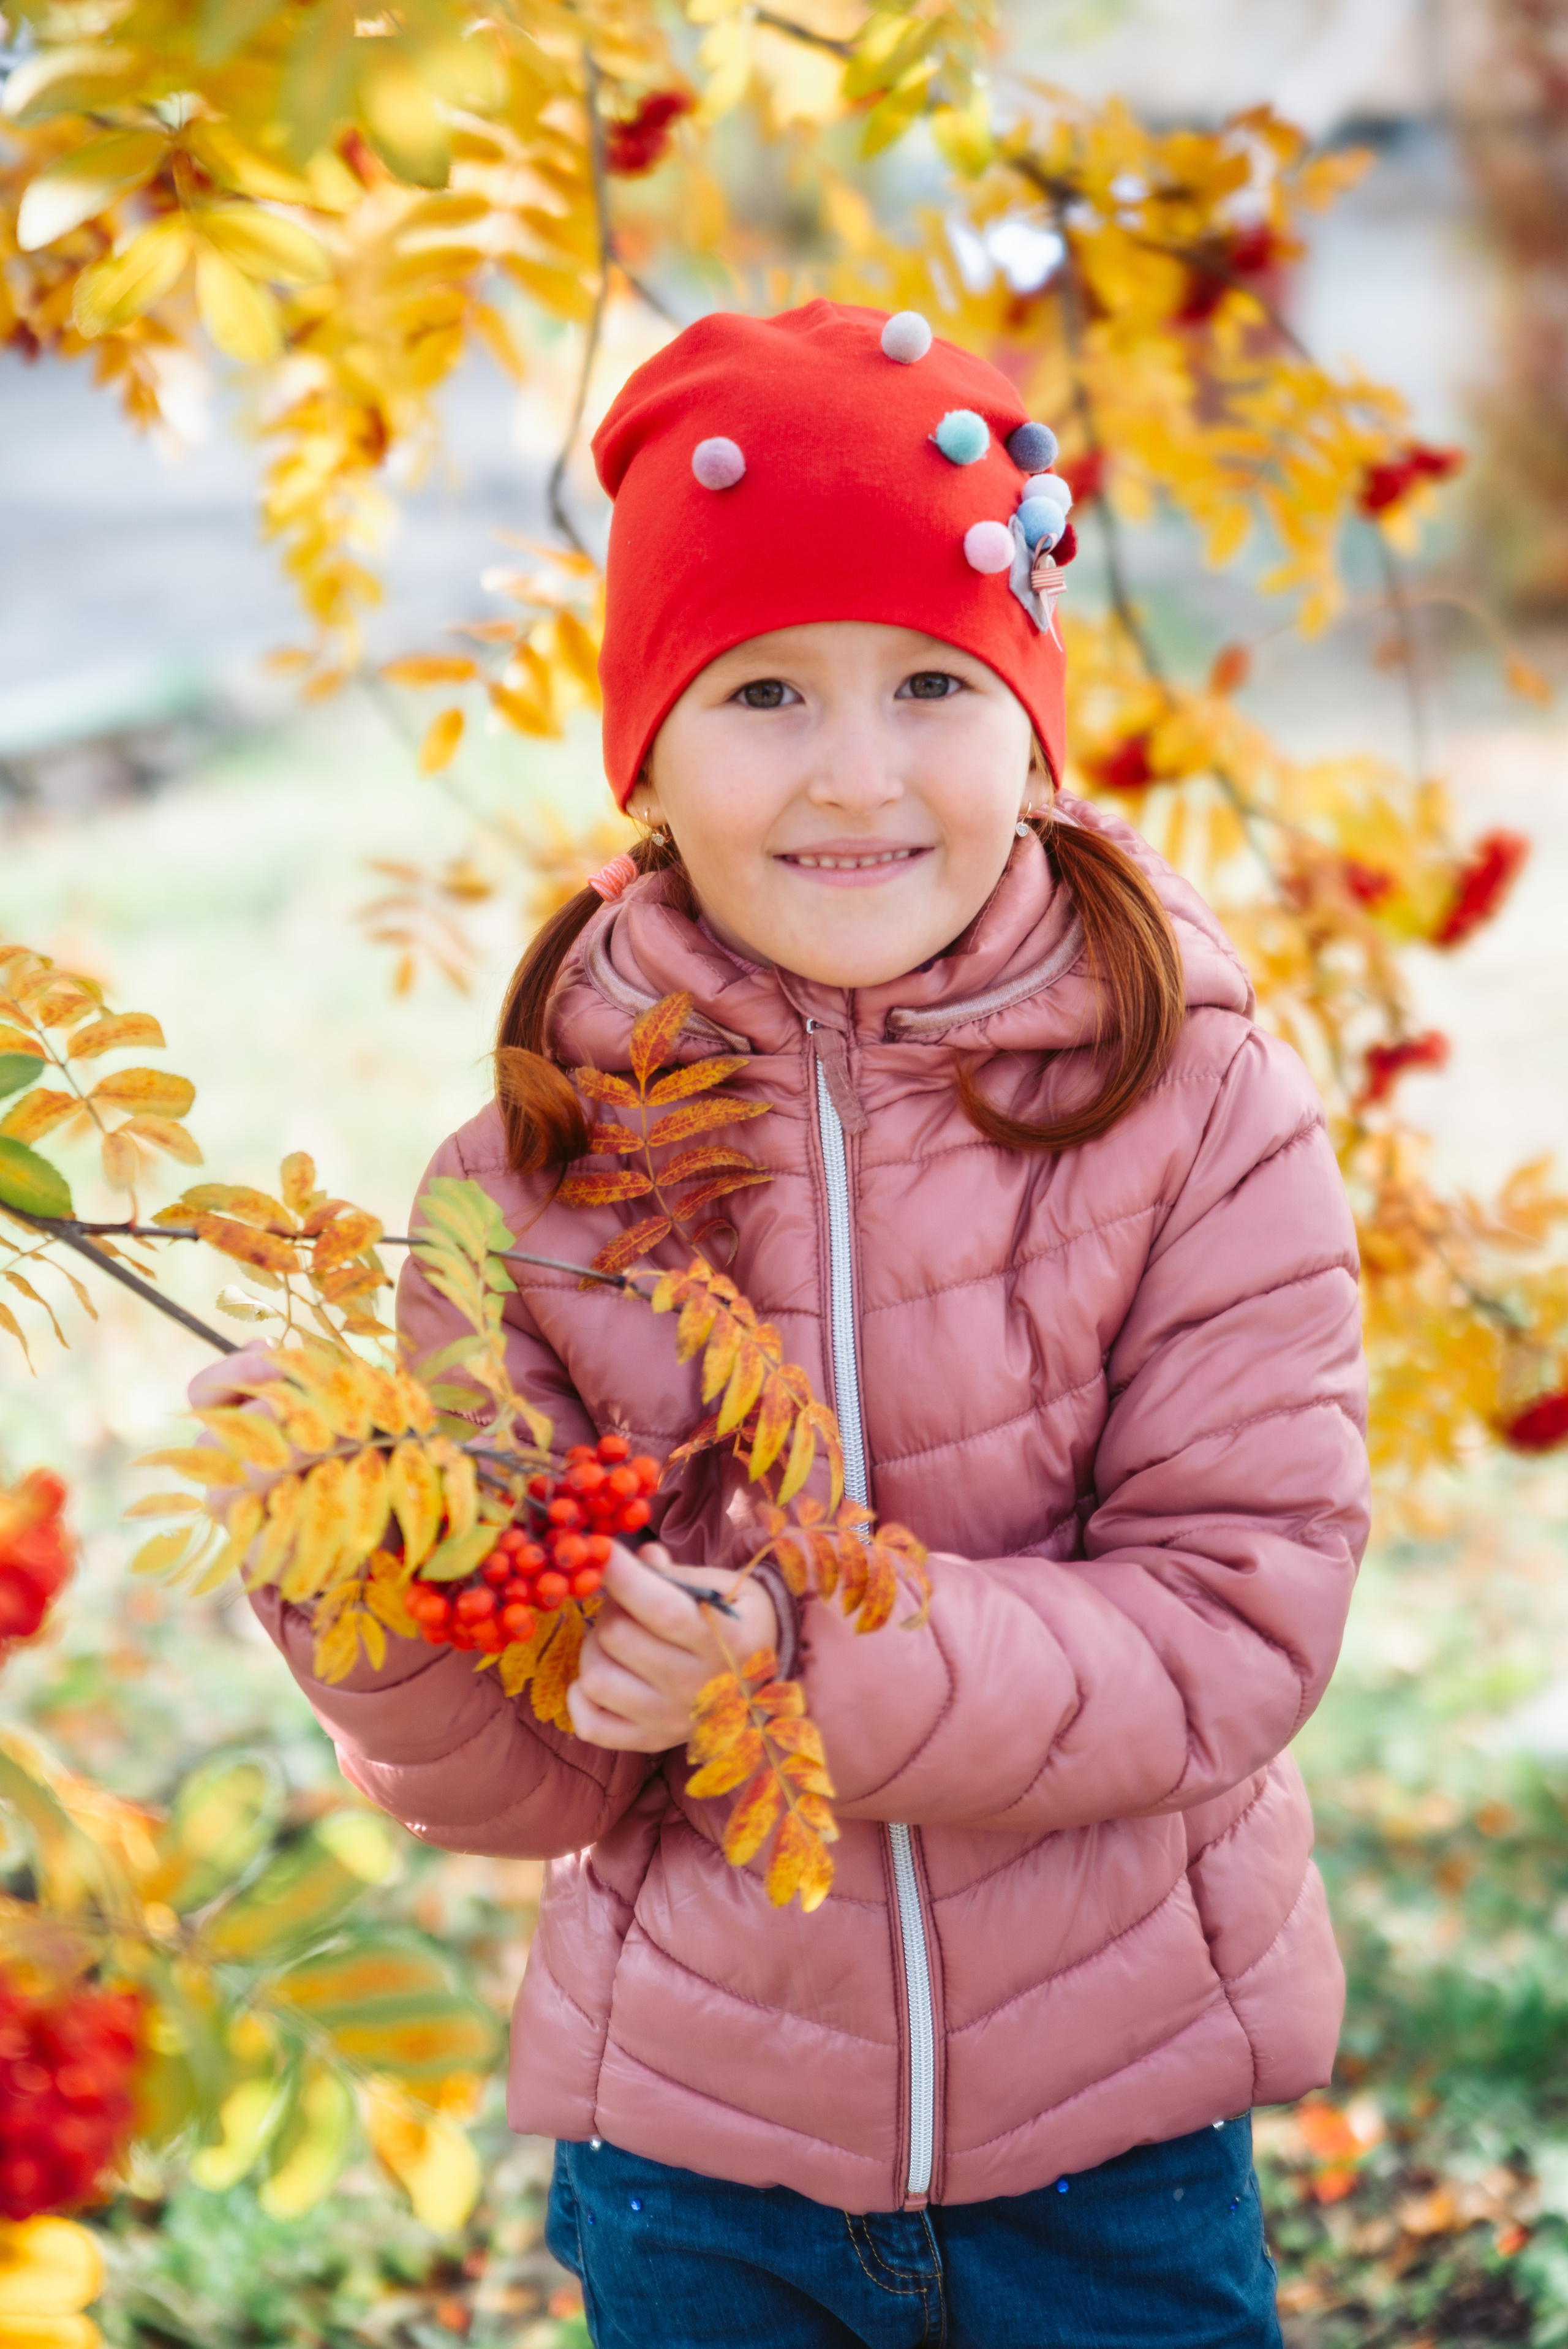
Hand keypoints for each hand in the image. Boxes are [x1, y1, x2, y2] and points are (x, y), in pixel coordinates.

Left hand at [566, 1542, 779, 1752]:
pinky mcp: (650, 1740)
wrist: (763, 1684)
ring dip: (593, 1647)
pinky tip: (602, 1673)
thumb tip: (640, 1557)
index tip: (602, 1551)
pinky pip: (591, 1725)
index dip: (624, 1577)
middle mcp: (698, 1686)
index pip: (662, 1609)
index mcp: (727, 1641)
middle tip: (623, 1601)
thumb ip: (678, 1573)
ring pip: (597, 1678)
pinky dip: (582, 1696)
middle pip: (618, 1638)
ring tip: (613, 1638)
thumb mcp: (724, 1588)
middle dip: (610, 1606)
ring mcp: (671, 1719)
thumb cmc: (737, 1624)